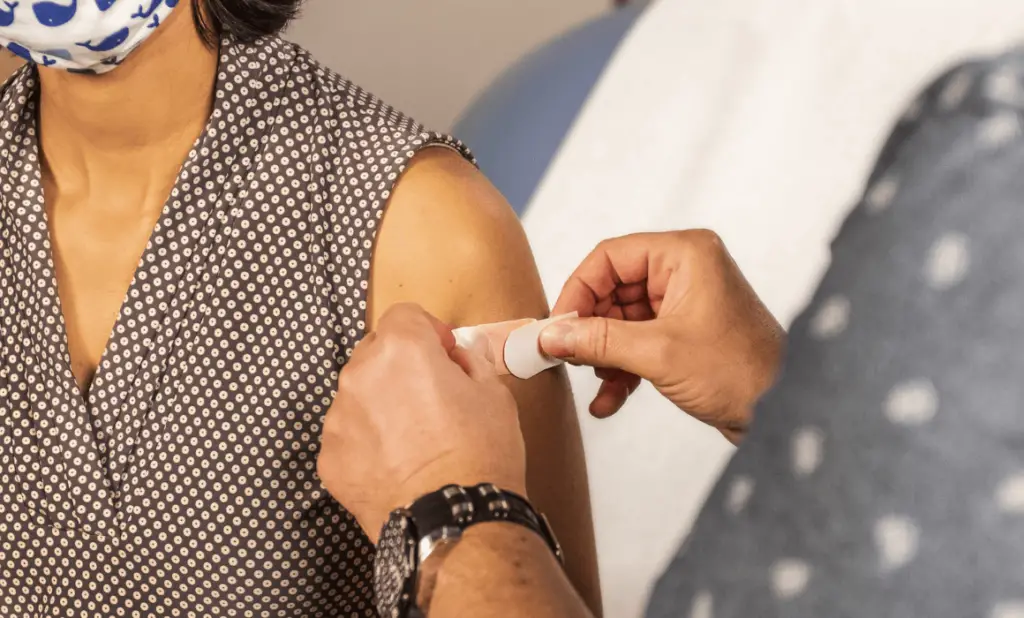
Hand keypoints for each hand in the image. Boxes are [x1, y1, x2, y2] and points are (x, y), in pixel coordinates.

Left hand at [317, 303, 527, 541]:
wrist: (454, 521)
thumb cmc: (481, 454)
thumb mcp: (494, 394)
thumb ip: (468, 363)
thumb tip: (455, 357)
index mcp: (401, 349)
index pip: (403, 314)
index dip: (427, 331)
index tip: (443, 353)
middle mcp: (359, 376)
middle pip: (374, 352)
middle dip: (399, 365)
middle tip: (430, 396)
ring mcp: (338, 419)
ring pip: (357, 395)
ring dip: (380, 404)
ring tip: (414, 438)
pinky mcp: (329, 458)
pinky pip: (348, 436)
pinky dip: (367, 443)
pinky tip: (397, 465)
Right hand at [540, 231, 783, 442]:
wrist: (785, 415)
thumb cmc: (741, 373)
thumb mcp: (658, 354)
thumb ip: (598, 340)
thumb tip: (552, 334)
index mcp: (685, 254)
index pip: (611, 257)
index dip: (578, 290)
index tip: (557, 325)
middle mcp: (685, 271)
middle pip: (613, 290)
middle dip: (591, 329)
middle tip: (569, 357)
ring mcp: (685, 304)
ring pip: (623, 321)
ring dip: (604, 355)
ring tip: (595, 383)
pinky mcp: (685, 335)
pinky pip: (639, 343)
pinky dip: (622, 369)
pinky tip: (609, 401)